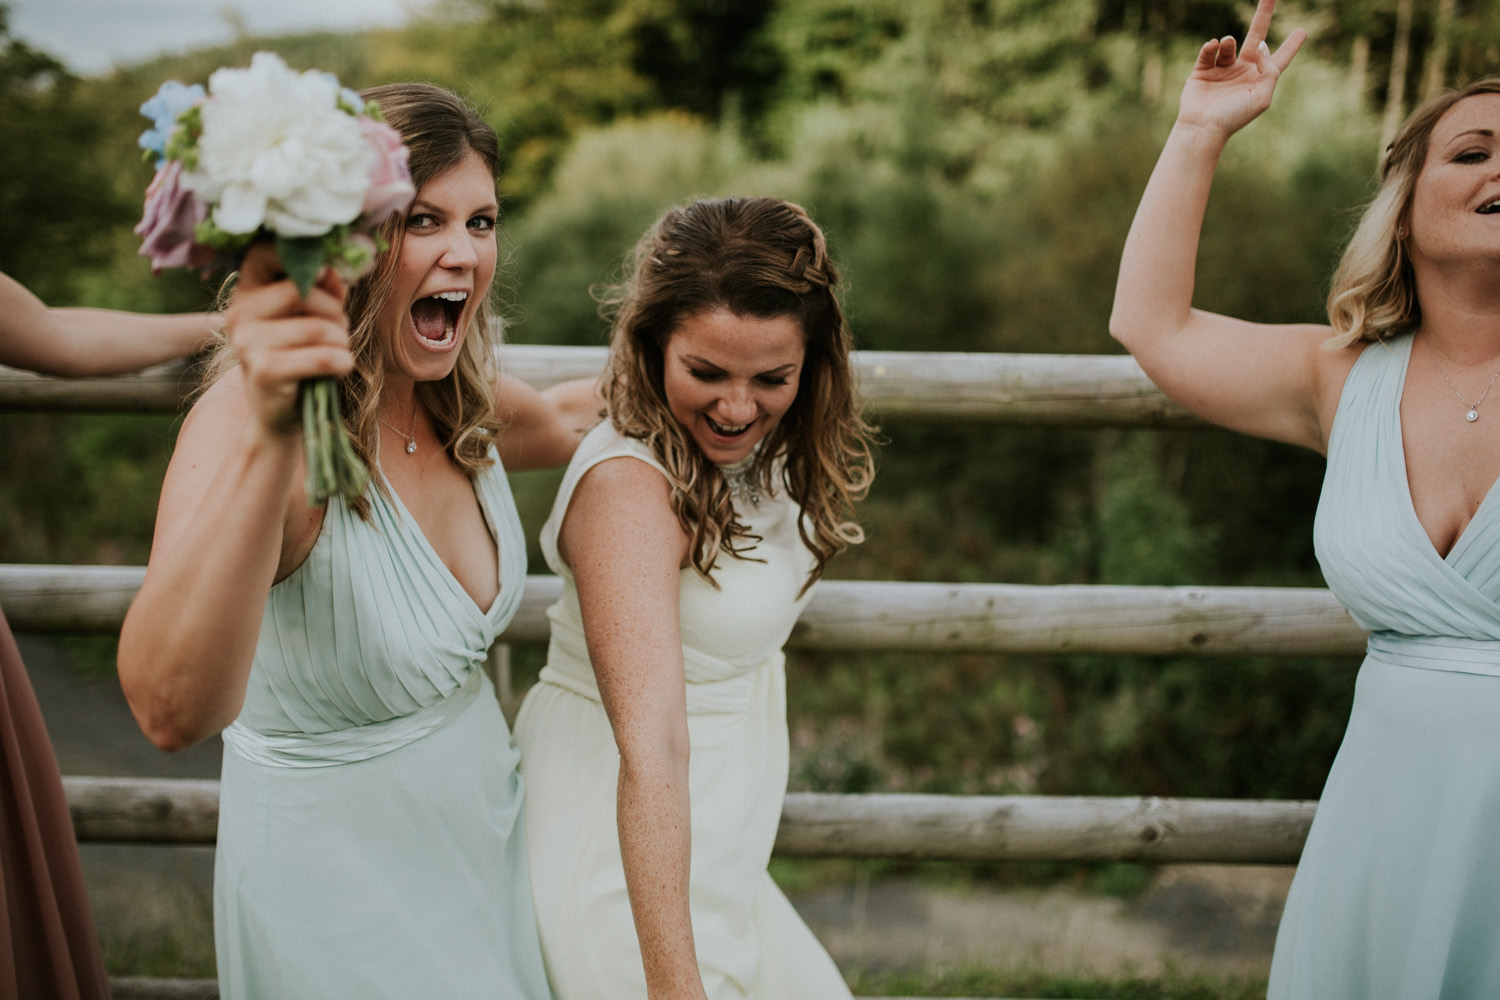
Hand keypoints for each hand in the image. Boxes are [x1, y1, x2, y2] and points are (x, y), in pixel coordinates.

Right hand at [225, 242, 352, 435]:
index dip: (303, 259)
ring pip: (319, 327)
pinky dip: (342, 362)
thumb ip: (323, 290)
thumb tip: (334, 270)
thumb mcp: (310, 318)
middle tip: (339, 330)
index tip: (326, 276)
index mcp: (247, 291)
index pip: (264, 252)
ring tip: (338, 351)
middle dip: (335, 312)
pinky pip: (322, 357)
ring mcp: (247, 342)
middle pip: (304, 291)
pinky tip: (341, 367)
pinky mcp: (264, 370)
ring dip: (342, 341)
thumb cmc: (299, 357)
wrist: (279, 413)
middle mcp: (240, 313)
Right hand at [1176, 0, 1306, 139]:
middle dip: (1263, 16)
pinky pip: (1208, 52)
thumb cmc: (1234, 117)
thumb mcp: (1261, 97)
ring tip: (1227, 42)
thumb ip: (1269, 70)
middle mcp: (1243, 70)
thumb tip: (1263, 46)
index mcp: (1260, 78)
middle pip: (1255, 37)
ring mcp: (1222, 70)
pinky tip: (1213, 46)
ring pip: (1229, 44)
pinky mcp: (1202, 71)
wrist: (1203, 128)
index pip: (1280, 58)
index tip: (1302, 31)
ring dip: (1229, 41)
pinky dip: (1211, 47)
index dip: (1292, 45)